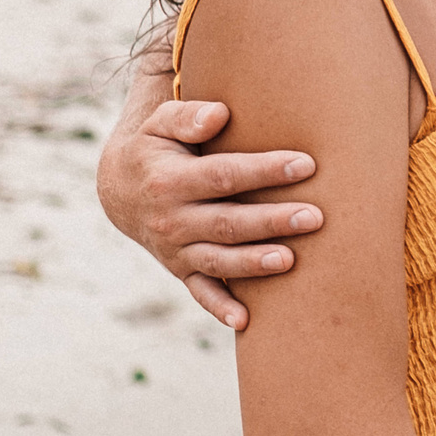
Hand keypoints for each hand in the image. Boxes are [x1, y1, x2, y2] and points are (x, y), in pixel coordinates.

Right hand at [97, 96, 322, 330]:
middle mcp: (171, 220)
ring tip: (291, 260)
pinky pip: (201, 292)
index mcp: (170, 181)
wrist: (120, 191)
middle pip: (227, 222)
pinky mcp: (181, 270)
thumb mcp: (160, 124)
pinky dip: (220, 308)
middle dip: (271, 221)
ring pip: (219, 260)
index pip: (223, 175)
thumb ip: (188, 116)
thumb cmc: (157, 148)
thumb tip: (220, 115)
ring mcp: (176, 249)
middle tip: (314, 217)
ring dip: (254, 263)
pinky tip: (245, 321)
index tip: (306, 164)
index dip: (264, 170)